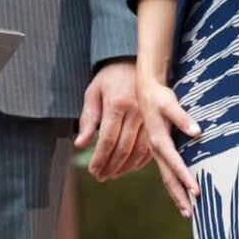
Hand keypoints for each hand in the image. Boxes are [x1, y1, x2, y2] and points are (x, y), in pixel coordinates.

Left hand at [75, 60, 146, 181]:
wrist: (133, 61)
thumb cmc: (110, 78)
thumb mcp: (93, 93)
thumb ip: (87, 119)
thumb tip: (80, 144)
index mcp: (117, 104)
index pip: (107, 139)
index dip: (100, 159)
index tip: (93, 170)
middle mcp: (136, 111)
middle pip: (123, 148)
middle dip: (111, 166)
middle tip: (101, 177)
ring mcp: (149, 116)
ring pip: (139, 150)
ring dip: (125, 167)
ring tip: (113, 174)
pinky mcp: (158, 120)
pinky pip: (151, 145)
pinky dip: (140, 160)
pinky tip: (130, 167)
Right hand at [132, 71, 203, 216]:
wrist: (145, 91)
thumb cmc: (159, 96)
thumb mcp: (170, 103)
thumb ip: (183, 118)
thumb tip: (197, 132)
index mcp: (159, 140)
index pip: (175, 163)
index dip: (185, 177)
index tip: (196, 191)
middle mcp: (157, 149)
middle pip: (168, 177)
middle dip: (179, 195)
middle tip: (191, 213)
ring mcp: (157, 151)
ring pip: (166, 176)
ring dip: (176, 193)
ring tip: (187, 210)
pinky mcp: (159, 150)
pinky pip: (166, 170)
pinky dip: (174, 182)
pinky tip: (181, 191)